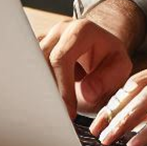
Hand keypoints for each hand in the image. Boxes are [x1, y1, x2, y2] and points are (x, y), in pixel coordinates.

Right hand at [38, 0, 145, 117]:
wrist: (100, 48)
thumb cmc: (109, 59)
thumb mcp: (120, 67)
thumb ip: (109, 79)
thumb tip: (87, 92)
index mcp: (81, 30)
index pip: (62, 58)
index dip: (63, 86)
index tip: (68, 111)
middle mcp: (59, 30)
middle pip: (40, 61)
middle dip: (47, 91)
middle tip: (55, 115)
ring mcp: (44, 38)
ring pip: (29, 66)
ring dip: (38, 90)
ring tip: (50, 112)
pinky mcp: (34, 50)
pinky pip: (26, 69)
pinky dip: (33, 87)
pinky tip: (42, 104)